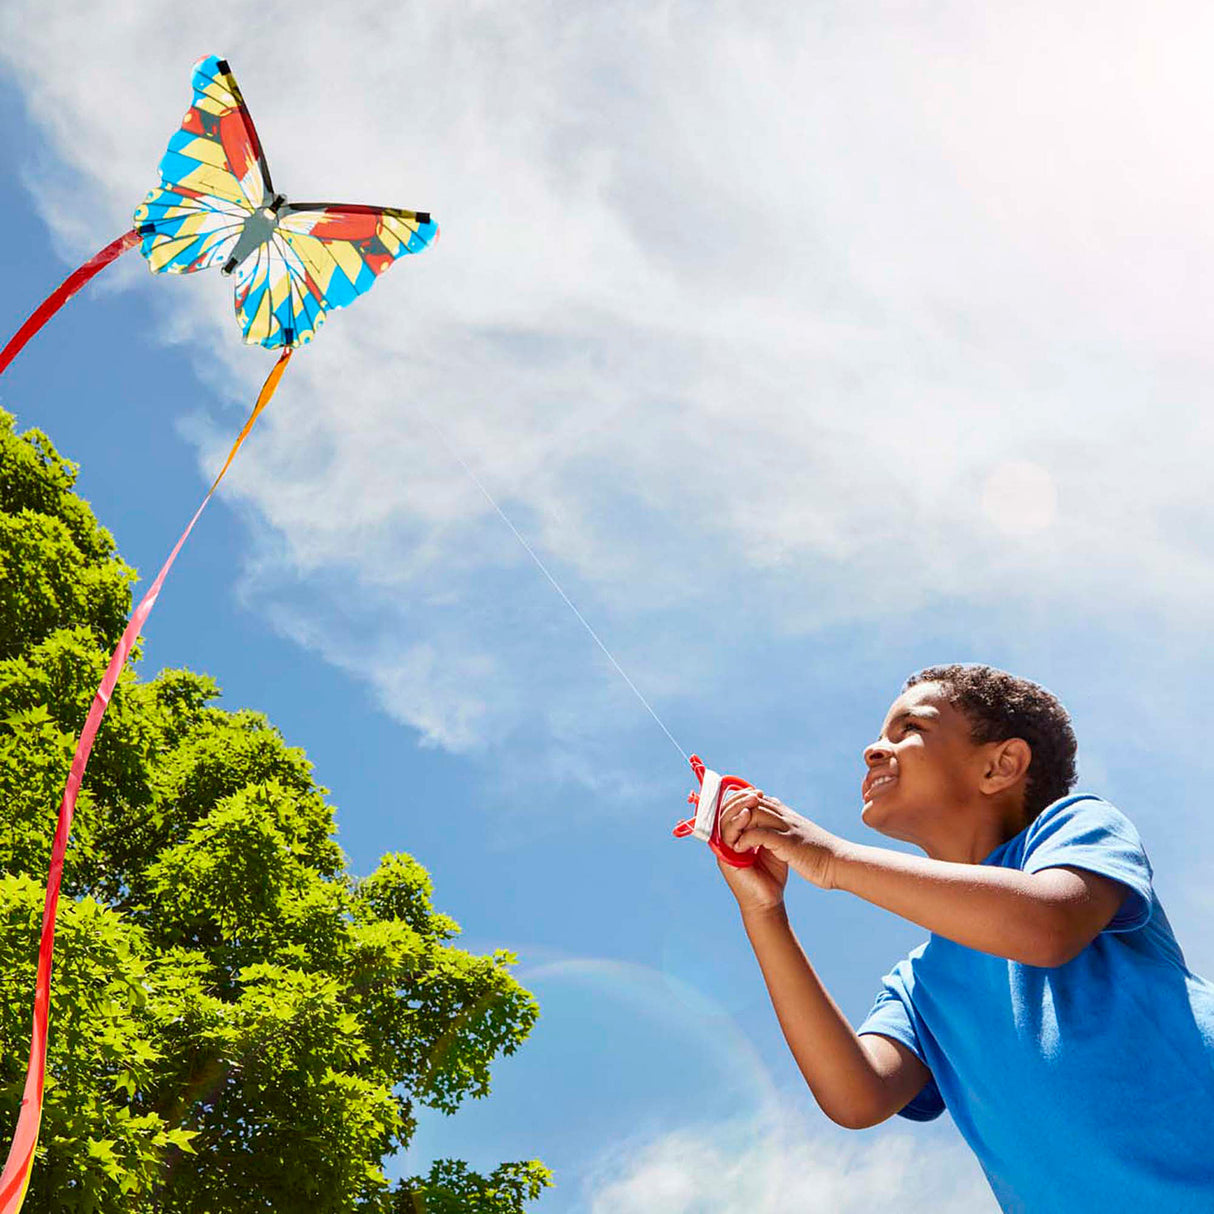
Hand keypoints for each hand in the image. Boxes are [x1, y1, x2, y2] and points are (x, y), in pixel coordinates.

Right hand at [715, 789, 789, 914]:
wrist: (770, 899)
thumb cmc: (772, 872)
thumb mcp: (770, 843)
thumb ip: (765, 826)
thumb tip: (768, 801)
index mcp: (737, 836)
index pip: (732, 811)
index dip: (741, 798)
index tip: (757, 791)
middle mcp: (727, 841)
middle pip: (724, 812)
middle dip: (738, 800)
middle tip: (755, 793)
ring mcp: (724, 849)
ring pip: (722, 821)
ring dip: (736, 808)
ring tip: (751, 800)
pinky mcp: (725, 858)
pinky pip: (725, 836)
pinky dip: (735, 824)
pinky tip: (746, 815)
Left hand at [719, 790, 844, 891]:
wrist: (841, 864)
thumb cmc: (821, 855)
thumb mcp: (800, 837)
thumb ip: (786, 829)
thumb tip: (774, 830)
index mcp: (788, 814)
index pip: (758, 798)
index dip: (740, 802)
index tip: (726, 811)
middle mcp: (786, 816)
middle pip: (752, 801)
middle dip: (733, 810)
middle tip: (719, 823)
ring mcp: (787, 827)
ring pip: (753, 813)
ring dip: (737, 823)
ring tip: (726, 836)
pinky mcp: (787, 842)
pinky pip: (760, 834)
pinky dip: (746, 839)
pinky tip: (738, 848)